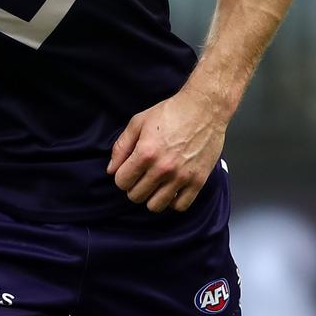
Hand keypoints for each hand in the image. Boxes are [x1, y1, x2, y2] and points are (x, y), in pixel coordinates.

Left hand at [106, 86, 226, 212]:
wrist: (203, 108)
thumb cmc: (170, 112)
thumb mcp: (138, 122)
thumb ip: (121, 146)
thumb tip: (111, 170)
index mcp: (146, 152)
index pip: (122, 182)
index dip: (122, 177)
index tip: (128, 170)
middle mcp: (163, 168)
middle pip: (136, 196)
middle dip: (134, 187)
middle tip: (141, 176)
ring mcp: (181, 176)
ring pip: (155, 206)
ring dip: (151, 197)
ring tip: (155, 184)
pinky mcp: (198, 181)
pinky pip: (180, 206)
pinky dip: (172, 201)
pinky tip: (171, 189)